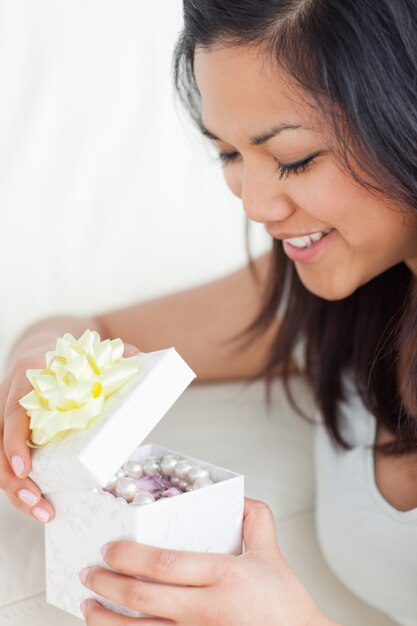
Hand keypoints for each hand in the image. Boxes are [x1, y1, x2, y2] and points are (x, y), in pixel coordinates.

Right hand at [0, 334, 139, 523]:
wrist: (43, 350)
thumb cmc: (69, 355)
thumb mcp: (88, 351)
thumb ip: (113, 355)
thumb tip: (140, 357)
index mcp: (28, 379)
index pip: (13, 413)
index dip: (15, 443)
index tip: (26, 469)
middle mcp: (10, 399)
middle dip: (14, 479)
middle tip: (37, 502)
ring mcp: (7, 419)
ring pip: (0, 459)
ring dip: (17, 490)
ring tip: (44, 512)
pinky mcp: (13, 435)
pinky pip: (10, 462)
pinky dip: (23, 485)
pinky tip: (41, 503)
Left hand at [80, 498, 336, 625]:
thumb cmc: (285, 608)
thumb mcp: (272, 555)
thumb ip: (255, 521)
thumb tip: (237, 497)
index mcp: (224, 576)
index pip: (166, 564)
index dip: (130, 556)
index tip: (110, 548)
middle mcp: (207, 609)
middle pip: (144, 597)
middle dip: (109, 583)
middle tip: (89, 571)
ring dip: (106, 619)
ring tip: (88, 604)